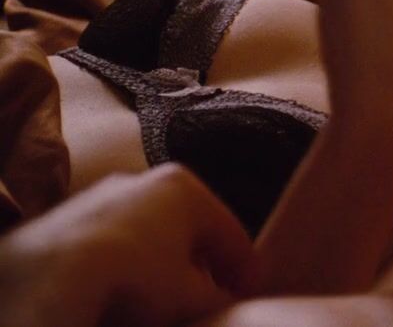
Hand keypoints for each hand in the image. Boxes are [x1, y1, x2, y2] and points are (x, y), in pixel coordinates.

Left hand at [0, 164, 255, 326]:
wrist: (50, 279)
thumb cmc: (135, 278)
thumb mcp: (192, 298)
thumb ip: (216, 296)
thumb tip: (221, 301)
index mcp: (184, 186)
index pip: (232, 233)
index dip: (246, 270)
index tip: (251, 295)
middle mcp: (142, 180)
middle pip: (186, 230)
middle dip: (199, 265)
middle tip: (208, 299)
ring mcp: (98, 197)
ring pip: (145, 236)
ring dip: (158, 266)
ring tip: (162, 303)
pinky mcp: (62, 221)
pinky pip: (108, 245)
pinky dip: (121, 267)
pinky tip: (120, 296)